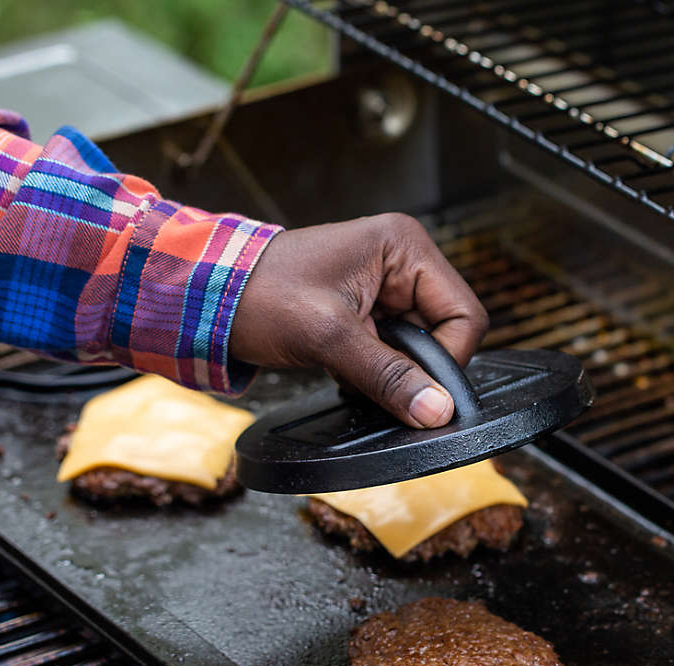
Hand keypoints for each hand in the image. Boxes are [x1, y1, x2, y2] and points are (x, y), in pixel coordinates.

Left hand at [231, 213, 487, 427]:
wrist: (209, 299)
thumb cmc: (258, 294)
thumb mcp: (328, 336)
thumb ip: (387, 375)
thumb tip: (436, 410)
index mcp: (404, 246)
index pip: (464, 314)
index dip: (447, 360)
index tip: (420, 392)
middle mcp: (402, 262)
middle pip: (445, 334)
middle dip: (413, 366)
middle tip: (370, 375)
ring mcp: (386, 288)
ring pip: (418, 349)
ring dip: (390, 370)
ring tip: (348, 366)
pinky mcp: (368, 311)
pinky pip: (393, 352)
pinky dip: (375, 371)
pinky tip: (344, 367)